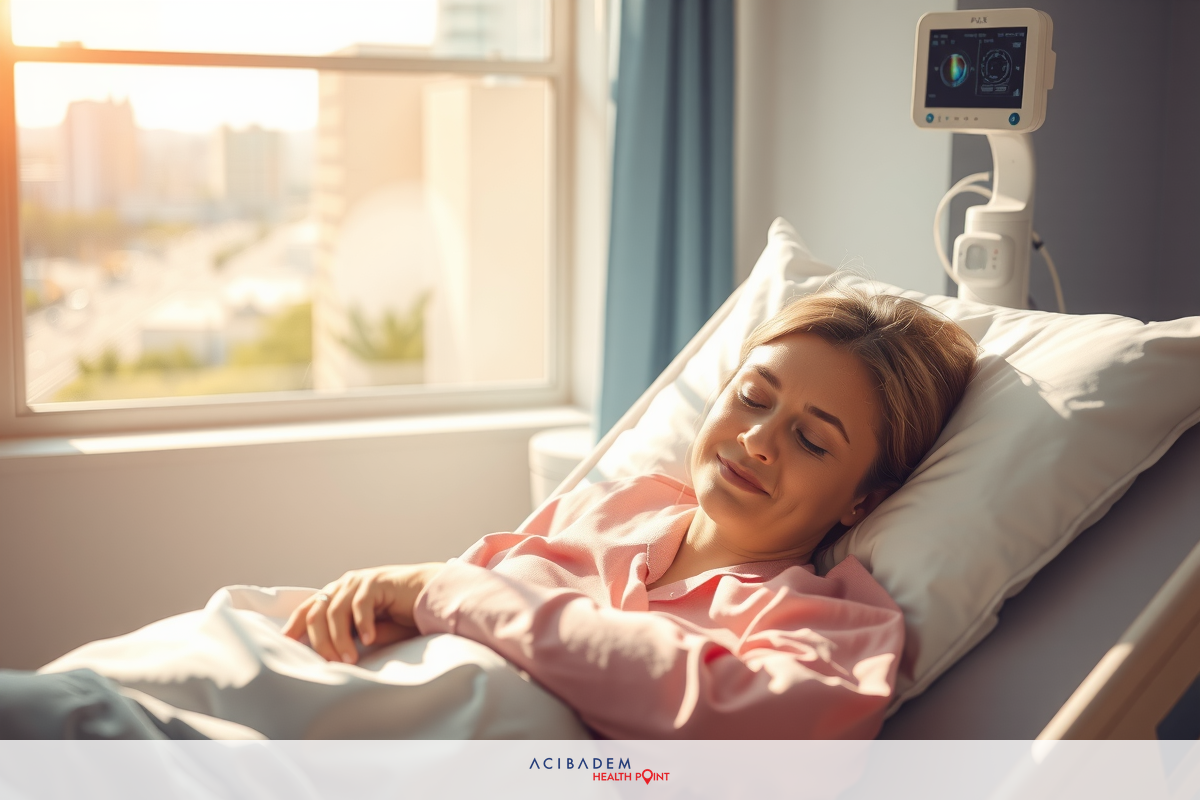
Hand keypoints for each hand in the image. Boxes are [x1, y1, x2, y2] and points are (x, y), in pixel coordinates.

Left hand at [282, 562, 443, 663]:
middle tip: (331, 664)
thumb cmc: (401, 615)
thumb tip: (328, 656)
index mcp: (338, 595)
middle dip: (320, 642)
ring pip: (335, 612)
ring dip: (340, 639)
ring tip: (349, 659)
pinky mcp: (376, 581)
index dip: (295, 627)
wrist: (431, 594)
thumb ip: (349, 637)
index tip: (287, 647)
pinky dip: (362, 624)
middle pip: (316, 614)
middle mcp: (344, 585)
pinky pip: (361, 605)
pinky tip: (369, 639)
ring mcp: (359, 581)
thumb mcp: (369, 631)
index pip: (308, 609)